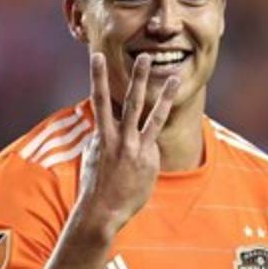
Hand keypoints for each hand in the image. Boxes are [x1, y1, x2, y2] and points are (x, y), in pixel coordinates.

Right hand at [76, 52, 180, 234]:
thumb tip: (104, 131)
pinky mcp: (149, 160)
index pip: (101, 100)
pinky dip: (149, 150)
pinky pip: (153, 147)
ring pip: (153, 117)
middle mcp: (119, 138)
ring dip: (164, 96)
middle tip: (144, 57)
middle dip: (137, 78)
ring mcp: (136, 149)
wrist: (101, 211)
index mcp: (101, 134)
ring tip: (175, 79)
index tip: (98, 57)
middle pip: (129, 101)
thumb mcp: (92, 157)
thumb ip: (101, 139)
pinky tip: (139, 166)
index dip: (98, 77)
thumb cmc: (94, 186)